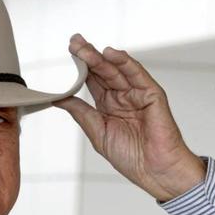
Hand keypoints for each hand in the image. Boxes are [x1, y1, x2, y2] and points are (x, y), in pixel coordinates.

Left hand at [54, 34, 205, 201]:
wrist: (156, 172)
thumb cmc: (131, 158)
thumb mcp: (98, 132)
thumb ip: (80, 112)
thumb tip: (58, 98)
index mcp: (109, 105)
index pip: (92, 80)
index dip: (80, 66)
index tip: (68, 51)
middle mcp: (122, 96)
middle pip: (102, 71)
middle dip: (87, 56)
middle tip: (73, 42)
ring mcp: (137, 94)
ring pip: (117, 70)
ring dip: (100, 57)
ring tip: (83, 48)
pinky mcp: (152, 95)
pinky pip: (138, 75)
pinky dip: (126, 63)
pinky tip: (111, 54)